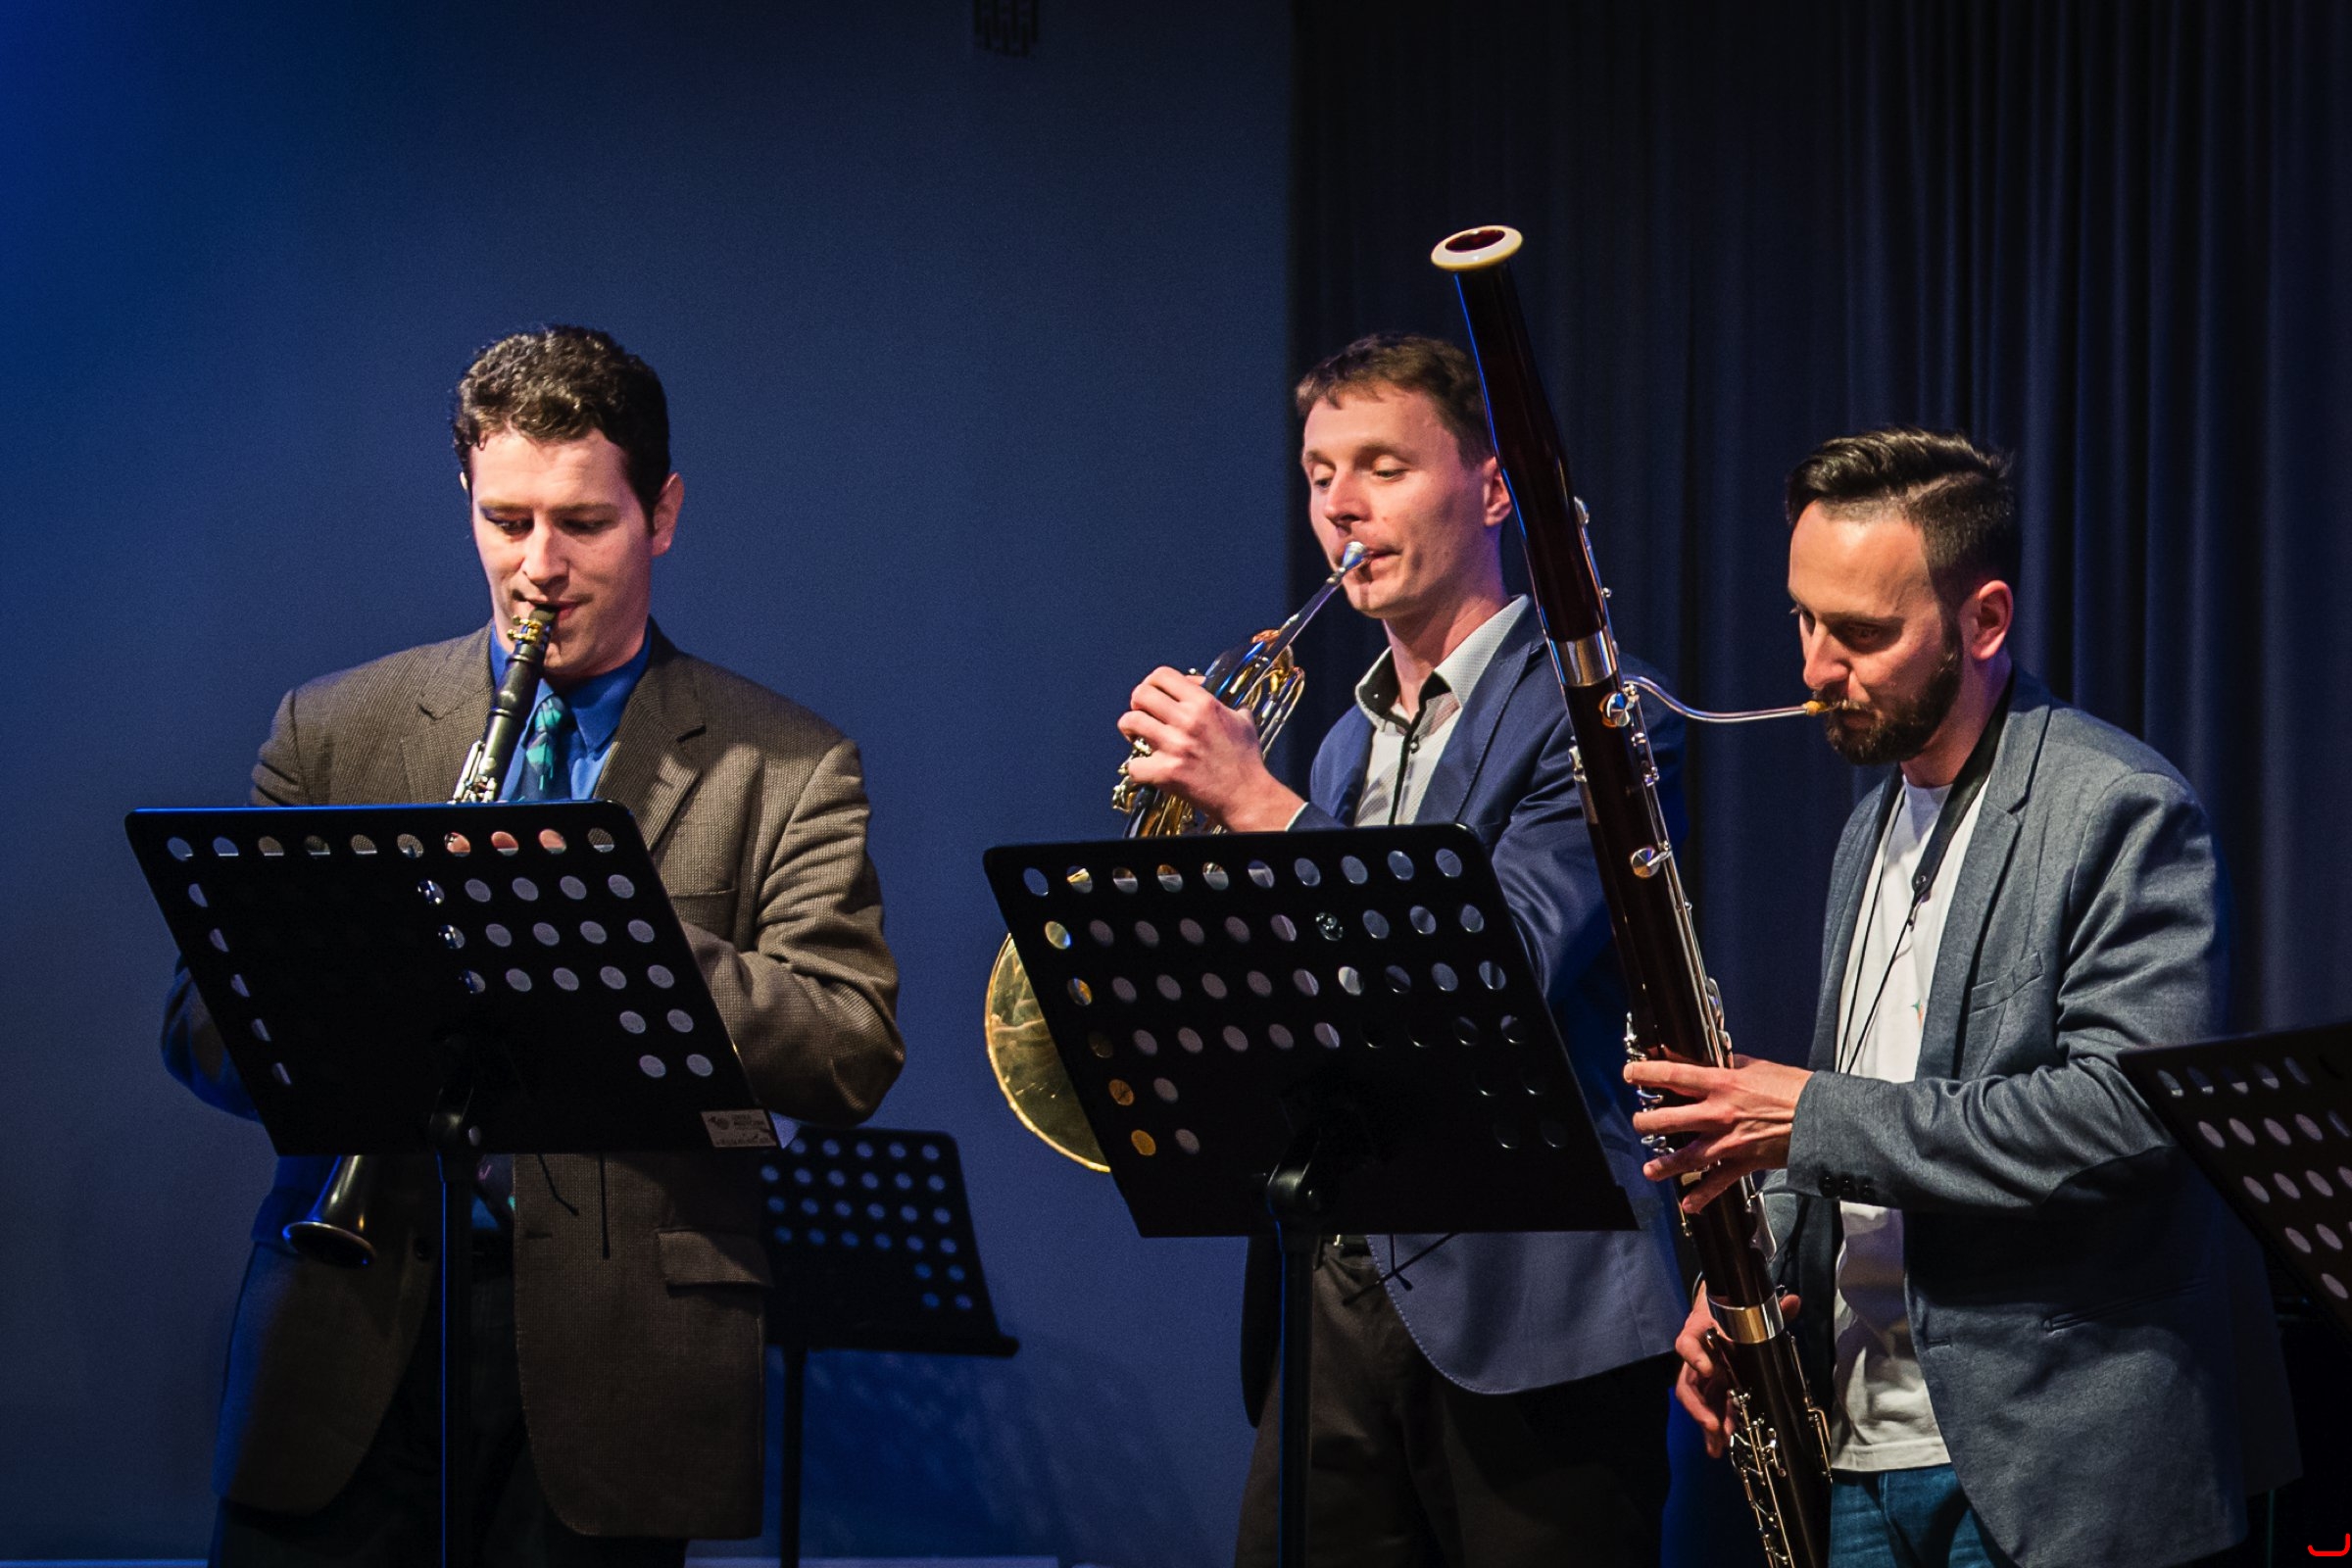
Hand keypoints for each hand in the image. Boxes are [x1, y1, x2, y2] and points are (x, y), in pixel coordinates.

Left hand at [1117, 667, 1303, 831]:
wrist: (1245, 795)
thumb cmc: (1244, 760)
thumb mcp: (1242, 719)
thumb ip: (1223, 700)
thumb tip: (1202, 687)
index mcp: (1204, 703)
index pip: (1163, 675)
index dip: (1152, 682)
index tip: (1154, 694)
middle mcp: (1187, 720)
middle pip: (1141, 694)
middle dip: (1137, 703)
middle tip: (1143, 715)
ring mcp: (1174, 746)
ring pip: (1130, 721)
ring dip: (1130, 730)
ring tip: (1138, 738)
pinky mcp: (1166, 772)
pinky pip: (1133, 764)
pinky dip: (1137, 768)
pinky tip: (1149, 769)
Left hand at [1624, 1053, 1810, 1211]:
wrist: (1823, 1117)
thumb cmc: (1794, 1089)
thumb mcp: (1757, 1067)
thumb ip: (1728, 1065)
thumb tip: (1710, 1059)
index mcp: (1722, 1084)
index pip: (1674, 1075)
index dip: (1646, 1072)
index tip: (1629, 1072)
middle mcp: (1719, 1113)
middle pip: (1669, 1119)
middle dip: (1646, 1121)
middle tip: (1638, 1121)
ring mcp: (1729, 1141)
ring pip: (1686, 1156)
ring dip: (1664, 1164)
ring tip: (1650, 1169)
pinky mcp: (1743, 1162)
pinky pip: (1717, 1183)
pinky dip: (1701, 1197)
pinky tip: (1687, 1204)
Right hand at [1675, 1285, 1801, 1458]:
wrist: (1719, 1313)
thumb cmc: (1731, 1312)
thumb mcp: (1750, 1309)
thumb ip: (1771, 1308)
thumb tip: (1793, 1301)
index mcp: (1700, 1333)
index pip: (1688, 1343)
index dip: (1695, 1356)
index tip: (1708, 1369)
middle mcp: (1696, 1357)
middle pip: (1688, 1383)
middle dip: (1699, 1407)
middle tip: (1714, 1426)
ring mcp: (1701, 1375)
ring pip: (1698, 1402)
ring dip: (1706, 1424)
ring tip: (1717, 1447)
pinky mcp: (1710, 1388)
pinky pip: (1709, 1408)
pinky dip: (1714, 1428)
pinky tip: (1719, 1447)